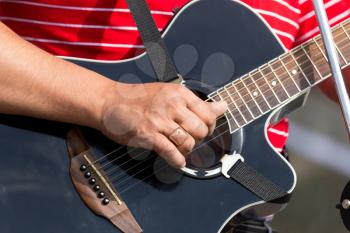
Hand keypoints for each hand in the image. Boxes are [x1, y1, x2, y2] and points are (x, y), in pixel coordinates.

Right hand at [99, 82, 226, 167]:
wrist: (109, 101)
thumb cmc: (138, 98)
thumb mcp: (169, 92)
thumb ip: (196, 102)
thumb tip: (223, 106)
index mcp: (179, 94)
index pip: (209, 114)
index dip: (210, 126)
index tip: (203, 129)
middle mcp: (172, 105)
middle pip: (201, 130)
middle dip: (198, 139)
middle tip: (189, 139)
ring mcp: (159, 121)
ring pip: (188, 142)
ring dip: (186, 149)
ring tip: (179, 148)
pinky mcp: (148, 136)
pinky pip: (171, 153)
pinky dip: (177, 160)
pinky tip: (176, 160)